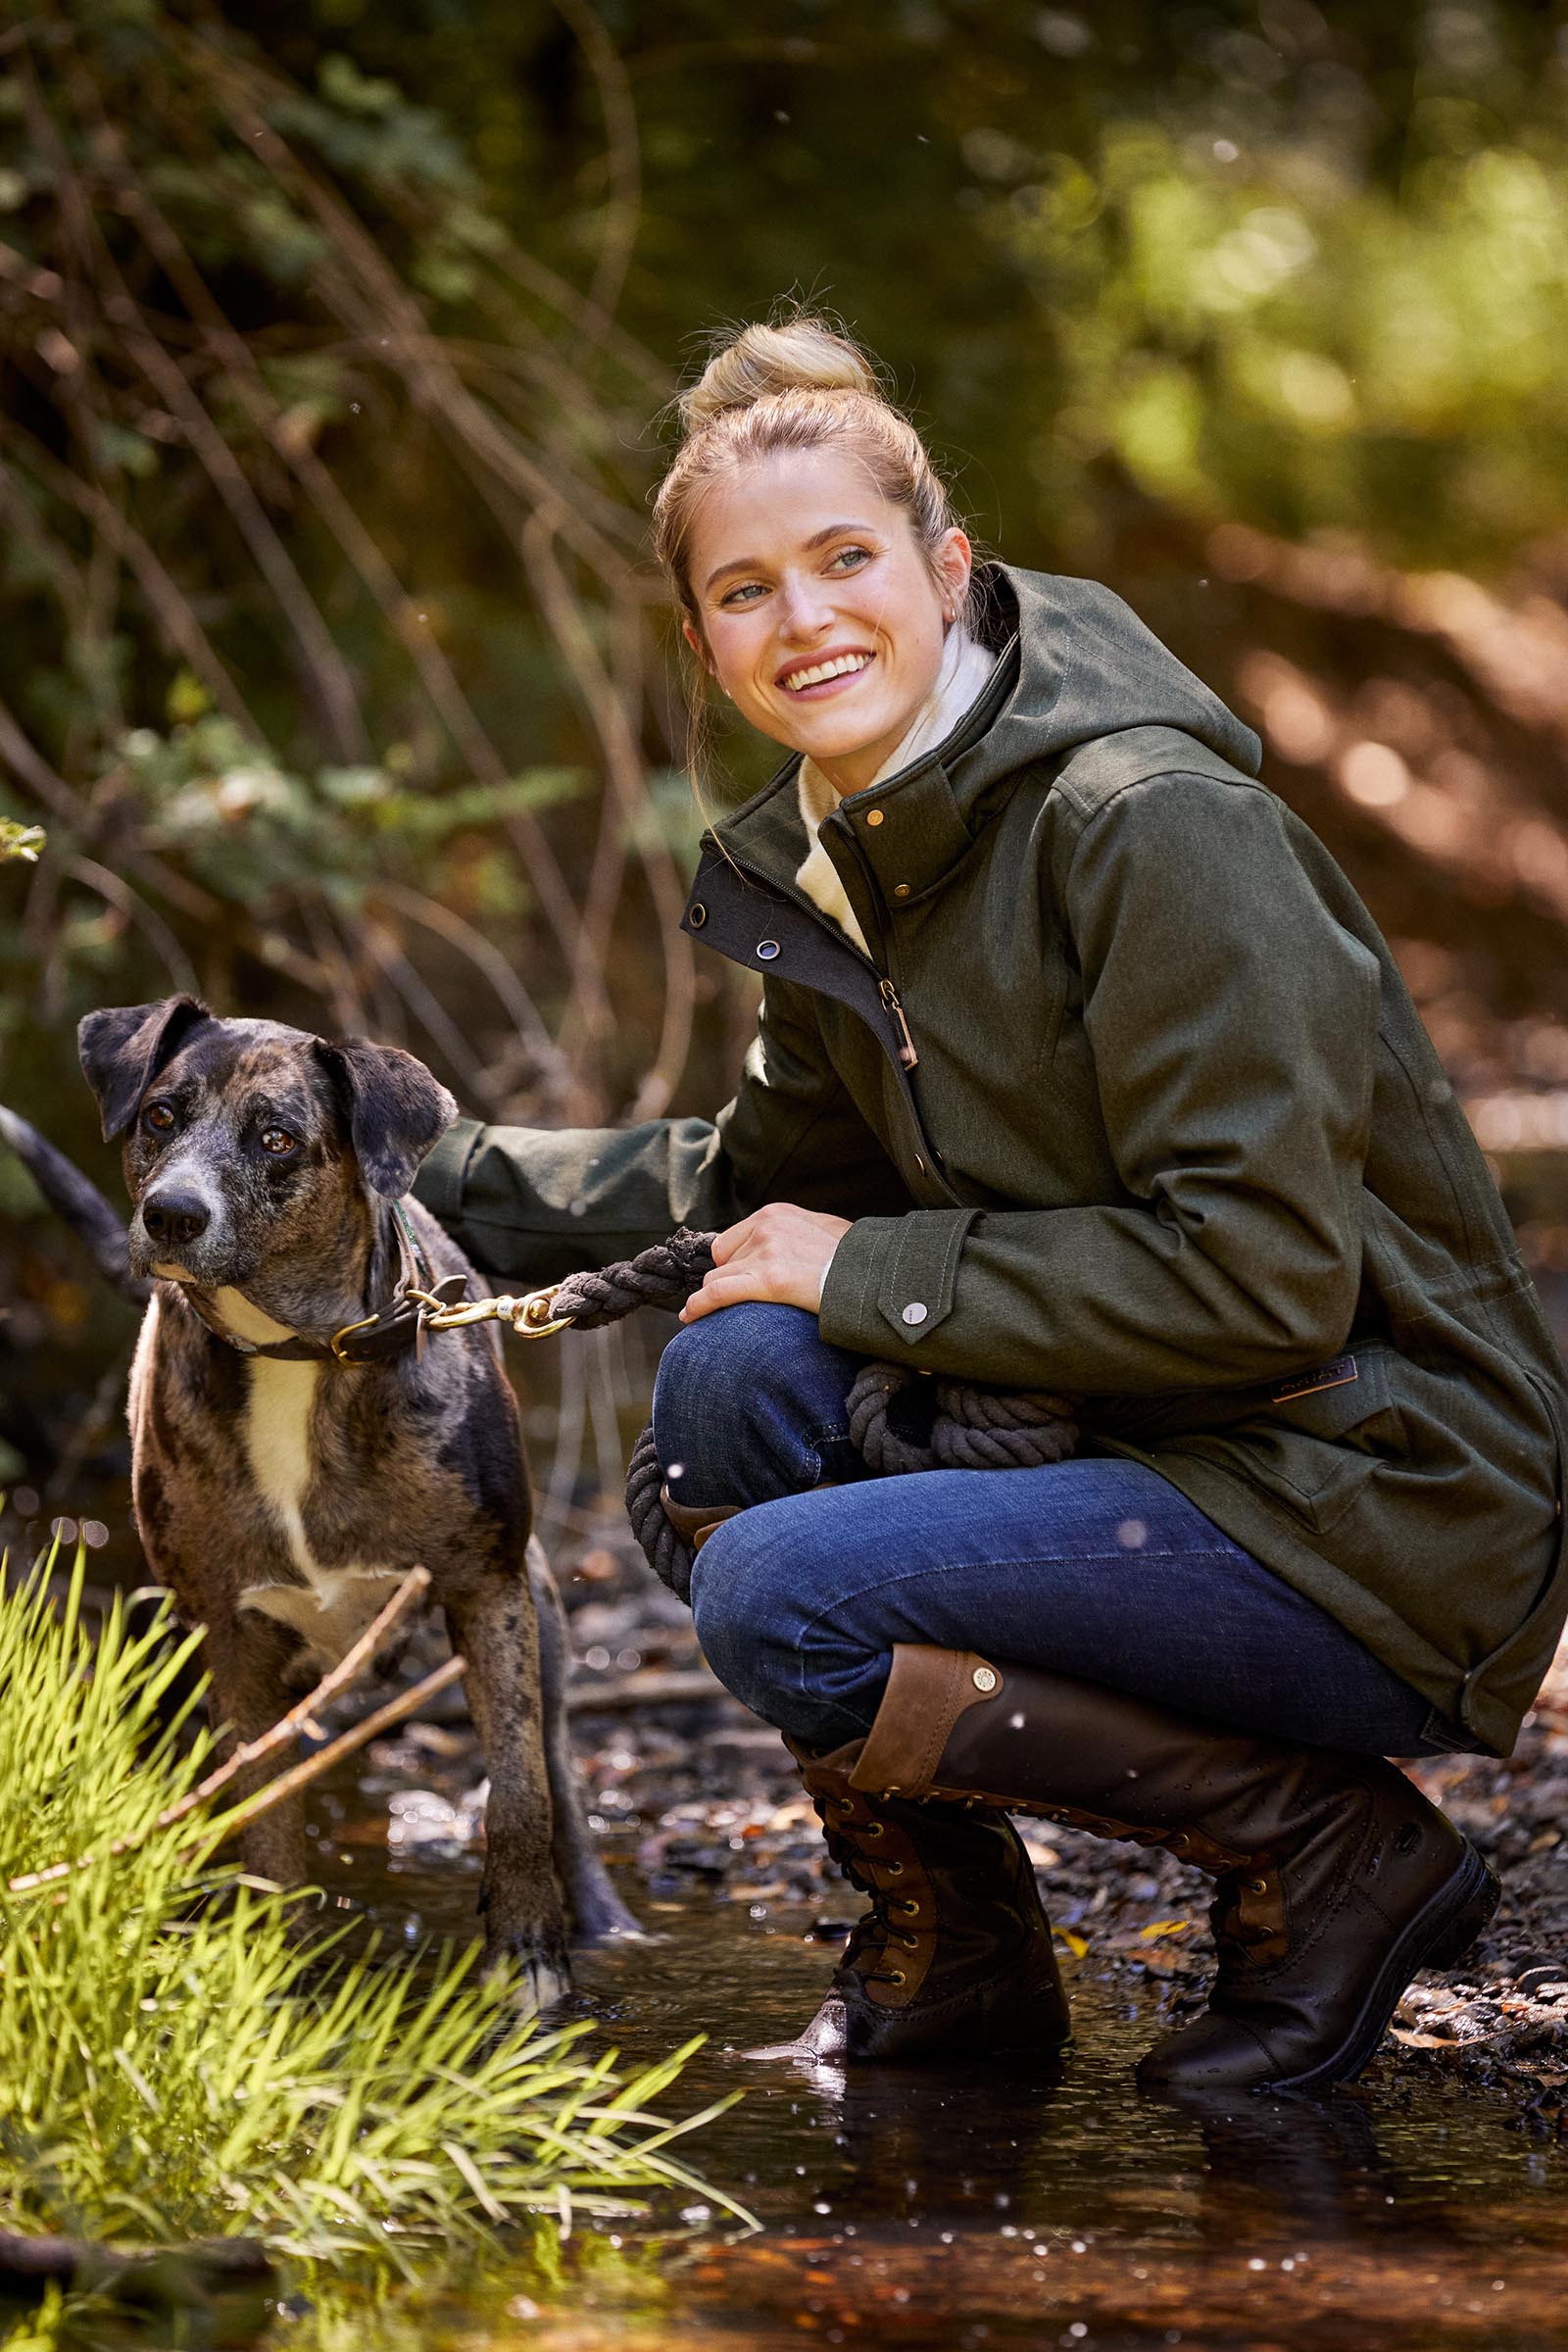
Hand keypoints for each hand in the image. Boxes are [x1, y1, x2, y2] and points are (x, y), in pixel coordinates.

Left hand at [678, 1202, 851, 1323]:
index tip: (744, 1282)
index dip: (737, 1265)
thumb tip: (790, 1248)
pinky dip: (700, 1305)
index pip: (733, 1241)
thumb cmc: (856, 1262)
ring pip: (720, 1280)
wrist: (875, 1278)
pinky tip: (689, 1316)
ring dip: (727, 1298)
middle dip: (733, 1282)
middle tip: (755, 1301)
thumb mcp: (824, 1232)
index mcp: (776, 1214)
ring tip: (739, 1314)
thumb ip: (796, 1235)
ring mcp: (767, 1251)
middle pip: (724, 1261)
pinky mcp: (769, 1279)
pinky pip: (718, 1292)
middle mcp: (767, 1226)